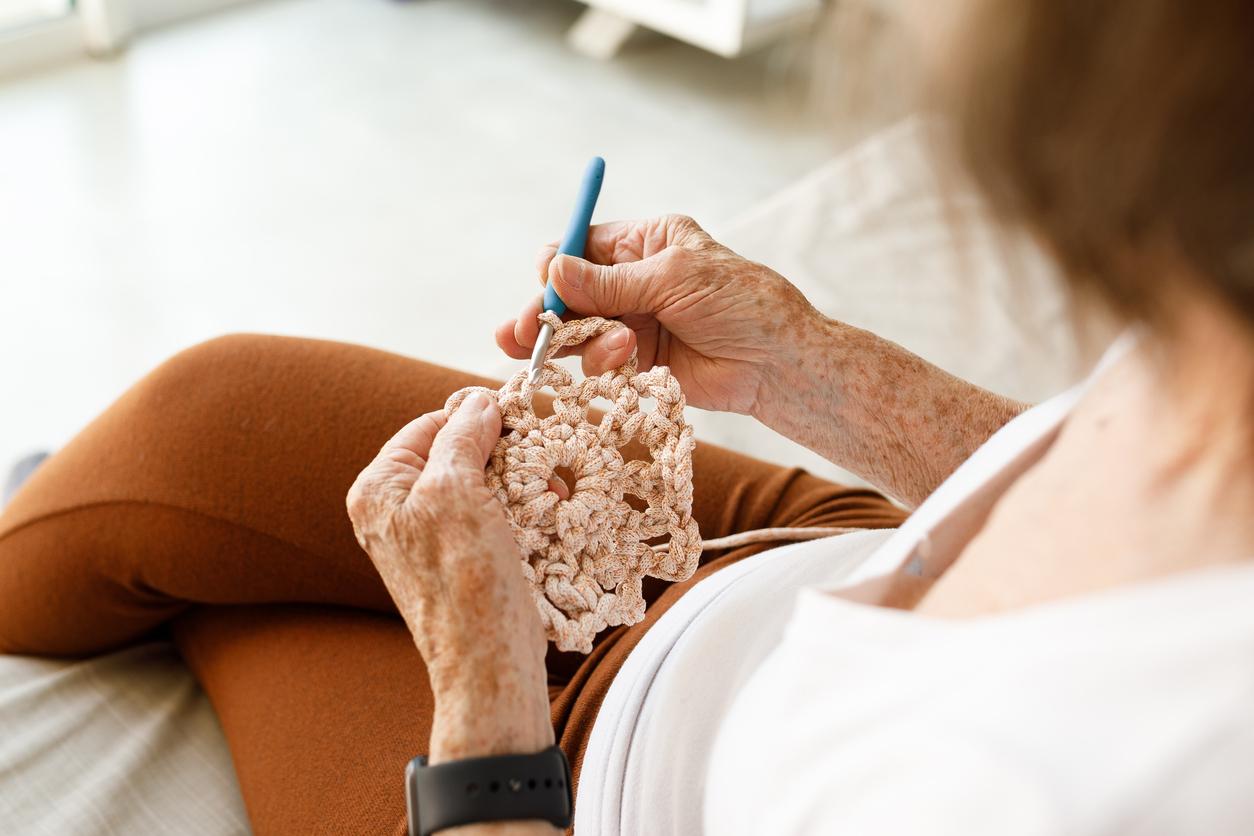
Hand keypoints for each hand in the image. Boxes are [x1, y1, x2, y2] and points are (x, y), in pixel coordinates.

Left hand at [346, 392, 552, 761]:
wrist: (488, 664)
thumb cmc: (465, 581)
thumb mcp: (455, 491)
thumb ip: (461, 436)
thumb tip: (477, 400)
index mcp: (378, 489)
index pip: (429, 424)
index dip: (474, 418)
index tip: (518, 419)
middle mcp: (395, 511)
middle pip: (455, 452)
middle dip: (501, 452)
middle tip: (539, 457)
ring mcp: (428, 537)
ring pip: (479, 483)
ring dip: (519, 480)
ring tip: (549, 490)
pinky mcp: (461, 559)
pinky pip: (492, 515)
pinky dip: (521, 508)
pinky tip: (547, 512)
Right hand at [495, 214, 818, 414]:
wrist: (776, 362)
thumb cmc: (739, 304)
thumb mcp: (672, 279)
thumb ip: (609, 282)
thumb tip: (552, 269)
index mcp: (645, 242)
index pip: (581, 246)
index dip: (556, 265)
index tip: (544, 283)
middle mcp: (633, 279)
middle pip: (569, 292)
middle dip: (545, 312)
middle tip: (521, 333)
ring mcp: (633, 321)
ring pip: (578, 329)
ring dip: (581, 341)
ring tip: (613, 348)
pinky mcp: (637, 361)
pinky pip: (597, 361)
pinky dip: (600, 364)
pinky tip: (622, 362)